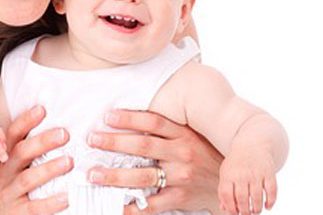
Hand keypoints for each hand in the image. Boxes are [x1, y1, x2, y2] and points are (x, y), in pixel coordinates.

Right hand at [0, 105, 72, 214]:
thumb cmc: (18, 186)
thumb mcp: (19, 166)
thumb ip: (33, 149)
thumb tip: (62, 125)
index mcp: (9, 158)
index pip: (13, 135)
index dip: (26, 121)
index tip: (42, 109)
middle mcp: (8, 173)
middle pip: (21, 153)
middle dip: (42, 142)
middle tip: (64, 134)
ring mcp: (11, 193)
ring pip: (27, 179)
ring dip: (48, 169)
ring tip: (69, 161)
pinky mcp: (19, 213)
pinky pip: (34, 207)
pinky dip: (50, 202)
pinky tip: (67, 197)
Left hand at [86, 109, 223, 214]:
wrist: (230, 181)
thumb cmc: (204, 153)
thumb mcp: (191, 135)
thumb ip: (167, 128)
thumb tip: (133, 118)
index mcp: (183, 134)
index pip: (153, 121)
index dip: (130, 118)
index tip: (107, 117)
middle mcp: (182, 154)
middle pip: (143, 146)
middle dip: (114, 142)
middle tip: (92, 140)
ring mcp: (181, 177)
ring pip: (143, 176)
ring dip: (115, 176)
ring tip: (94, 174)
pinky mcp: (180, 198)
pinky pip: (151, 204)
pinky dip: (131, 207)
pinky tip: (114, 204)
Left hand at [218, 148, 276, 214]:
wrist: (251, 144)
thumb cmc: (236, 162)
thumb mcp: (226, 173)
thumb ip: (224, 190)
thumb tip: (224, 208)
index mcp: (229, 174)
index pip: (227, 195)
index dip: (230, 208)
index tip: (234, 213)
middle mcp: (242, 174)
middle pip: (242, 199)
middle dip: (245, 212)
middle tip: (246, 214)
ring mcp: (256, 173)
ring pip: (257, 197)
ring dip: (257, 209)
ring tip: (255, 211)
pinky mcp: (269, 173)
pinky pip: (271, 191)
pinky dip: (270, 202)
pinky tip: (267, 206)